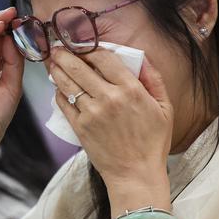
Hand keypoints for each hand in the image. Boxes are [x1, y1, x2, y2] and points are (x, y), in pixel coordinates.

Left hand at [49, 48, 172, 197]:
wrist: (136, 174)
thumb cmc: (153, 142)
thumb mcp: (165, 107)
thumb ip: (153, 79)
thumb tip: (142, 57)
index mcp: (131, 90)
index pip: (103, 57)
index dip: (89, 47)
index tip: (83, 44)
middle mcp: (109, 98)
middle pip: (79, 66)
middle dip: (65, 53)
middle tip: (58, 47)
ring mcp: (92, 113)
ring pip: (68, 83)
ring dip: (57, 69)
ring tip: (53, 62)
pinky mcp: (80, 127)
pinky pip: (64, 103)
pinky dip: (58, 92)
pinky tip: (58, 86)